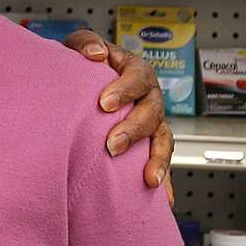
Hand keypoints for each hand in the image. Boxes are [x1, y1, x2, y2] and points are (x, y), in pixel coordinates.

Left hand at [63, 30, 174, 206]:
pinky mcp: (149, 147)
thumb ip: (85, 44)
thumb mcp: (79, 48)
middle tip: (111, 145)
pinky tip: (164, 202)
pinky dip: (166, 183)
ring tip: (148, 179)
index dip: (125, 89)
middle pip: (152, 113)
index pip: (138, 77)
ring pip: (163, 140)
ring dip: (157, 160)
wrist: (79, 88)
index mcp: (135, 72)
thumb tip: (95, 54)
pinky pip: (161, 164)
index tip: (103, 103)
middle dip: (134, 130)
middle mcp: (149, 98)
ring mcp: (152, 124)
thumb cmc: (82, 66)